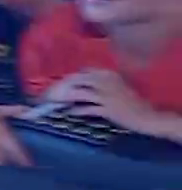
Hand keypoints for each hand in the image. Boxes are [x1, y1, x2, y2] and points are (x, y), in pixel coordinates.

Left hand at [46, 69, 162, 134]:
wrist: (147, 116)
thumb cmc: (129, 102)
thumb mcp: (112, 87)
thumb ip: (94, 85)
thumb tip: (70, 89)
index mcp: (106, 73)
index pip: (78, 74)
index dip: (62, 81)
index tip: (49, 88)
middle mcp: (105, 81)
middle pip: (74, 81)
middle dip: (56, 89)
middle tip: (43, 97)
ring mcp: (106, 95)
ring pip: (77, 93)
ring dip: (62, 99)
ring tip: (51, 105)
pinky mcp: (108, 109)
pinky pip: (86, 108)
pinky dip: (76, 110)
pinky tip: (69, 113)